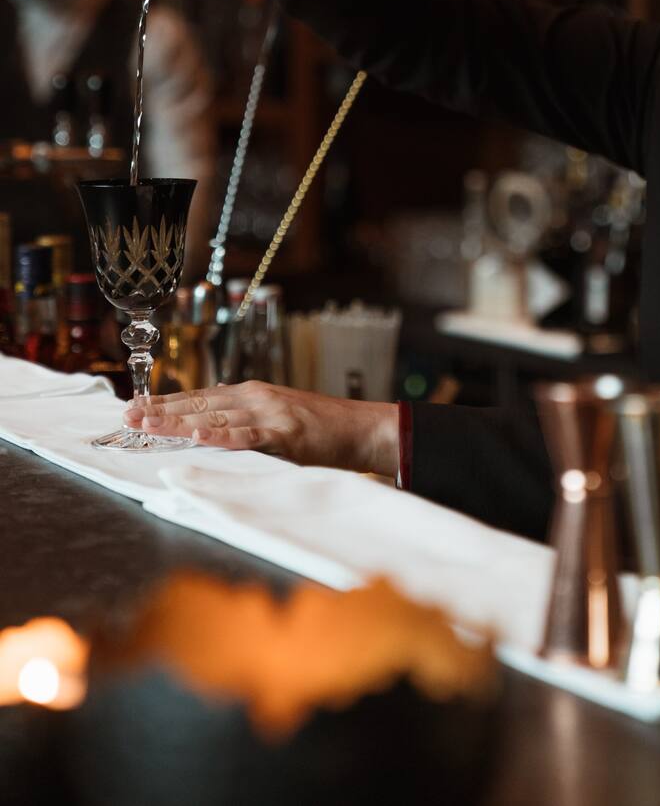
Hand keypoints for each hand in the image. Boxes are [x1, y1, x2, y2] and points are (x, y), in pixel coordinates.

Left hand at [122, 381, 400, 477]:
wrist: (360, 428)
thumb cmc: (320, 429)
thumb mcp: (276, 417)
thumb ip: (245, 419)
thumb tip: (210, 421)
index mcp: (251, 394)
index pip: (199, 398)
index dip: (166, 403)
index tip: (136, 408)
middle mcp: (255, 397)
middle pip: (199, 405)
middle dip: (161, 411)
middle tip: (127, 416)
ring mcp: (270, 413)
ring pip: (215, 417)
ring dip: (178, 421)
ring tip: (148, 424)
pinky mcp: (286, 432)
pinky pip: (247, 435)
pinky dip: (222, 435)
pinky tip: (198, 435)